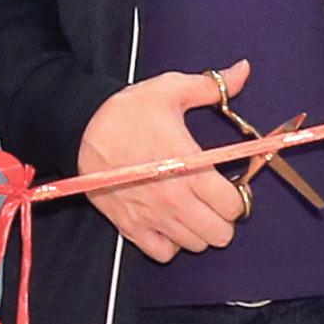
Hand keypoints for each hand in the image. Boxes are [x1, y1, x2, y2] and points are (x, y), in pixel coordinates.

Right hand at [74, 63, 256, 260]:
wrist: (78, 127)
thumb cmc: (127, 109)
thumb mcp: (171, 89)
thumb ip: (213, 86)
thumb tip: (244, 69)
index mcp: (192, 168)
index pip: (234, 205)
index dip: (238, 197)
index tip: (230, 187)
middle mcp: (175, 199)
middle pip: (220, 233)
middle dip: (223, 218)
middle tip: (213, 201)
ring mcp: (152, 217)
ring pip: (196, 245)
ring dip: (199, 230)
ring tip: (191, 210)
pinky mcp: (130, 227)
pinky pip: (164, 253)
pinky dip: (171, 244)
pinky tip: (168, 223)